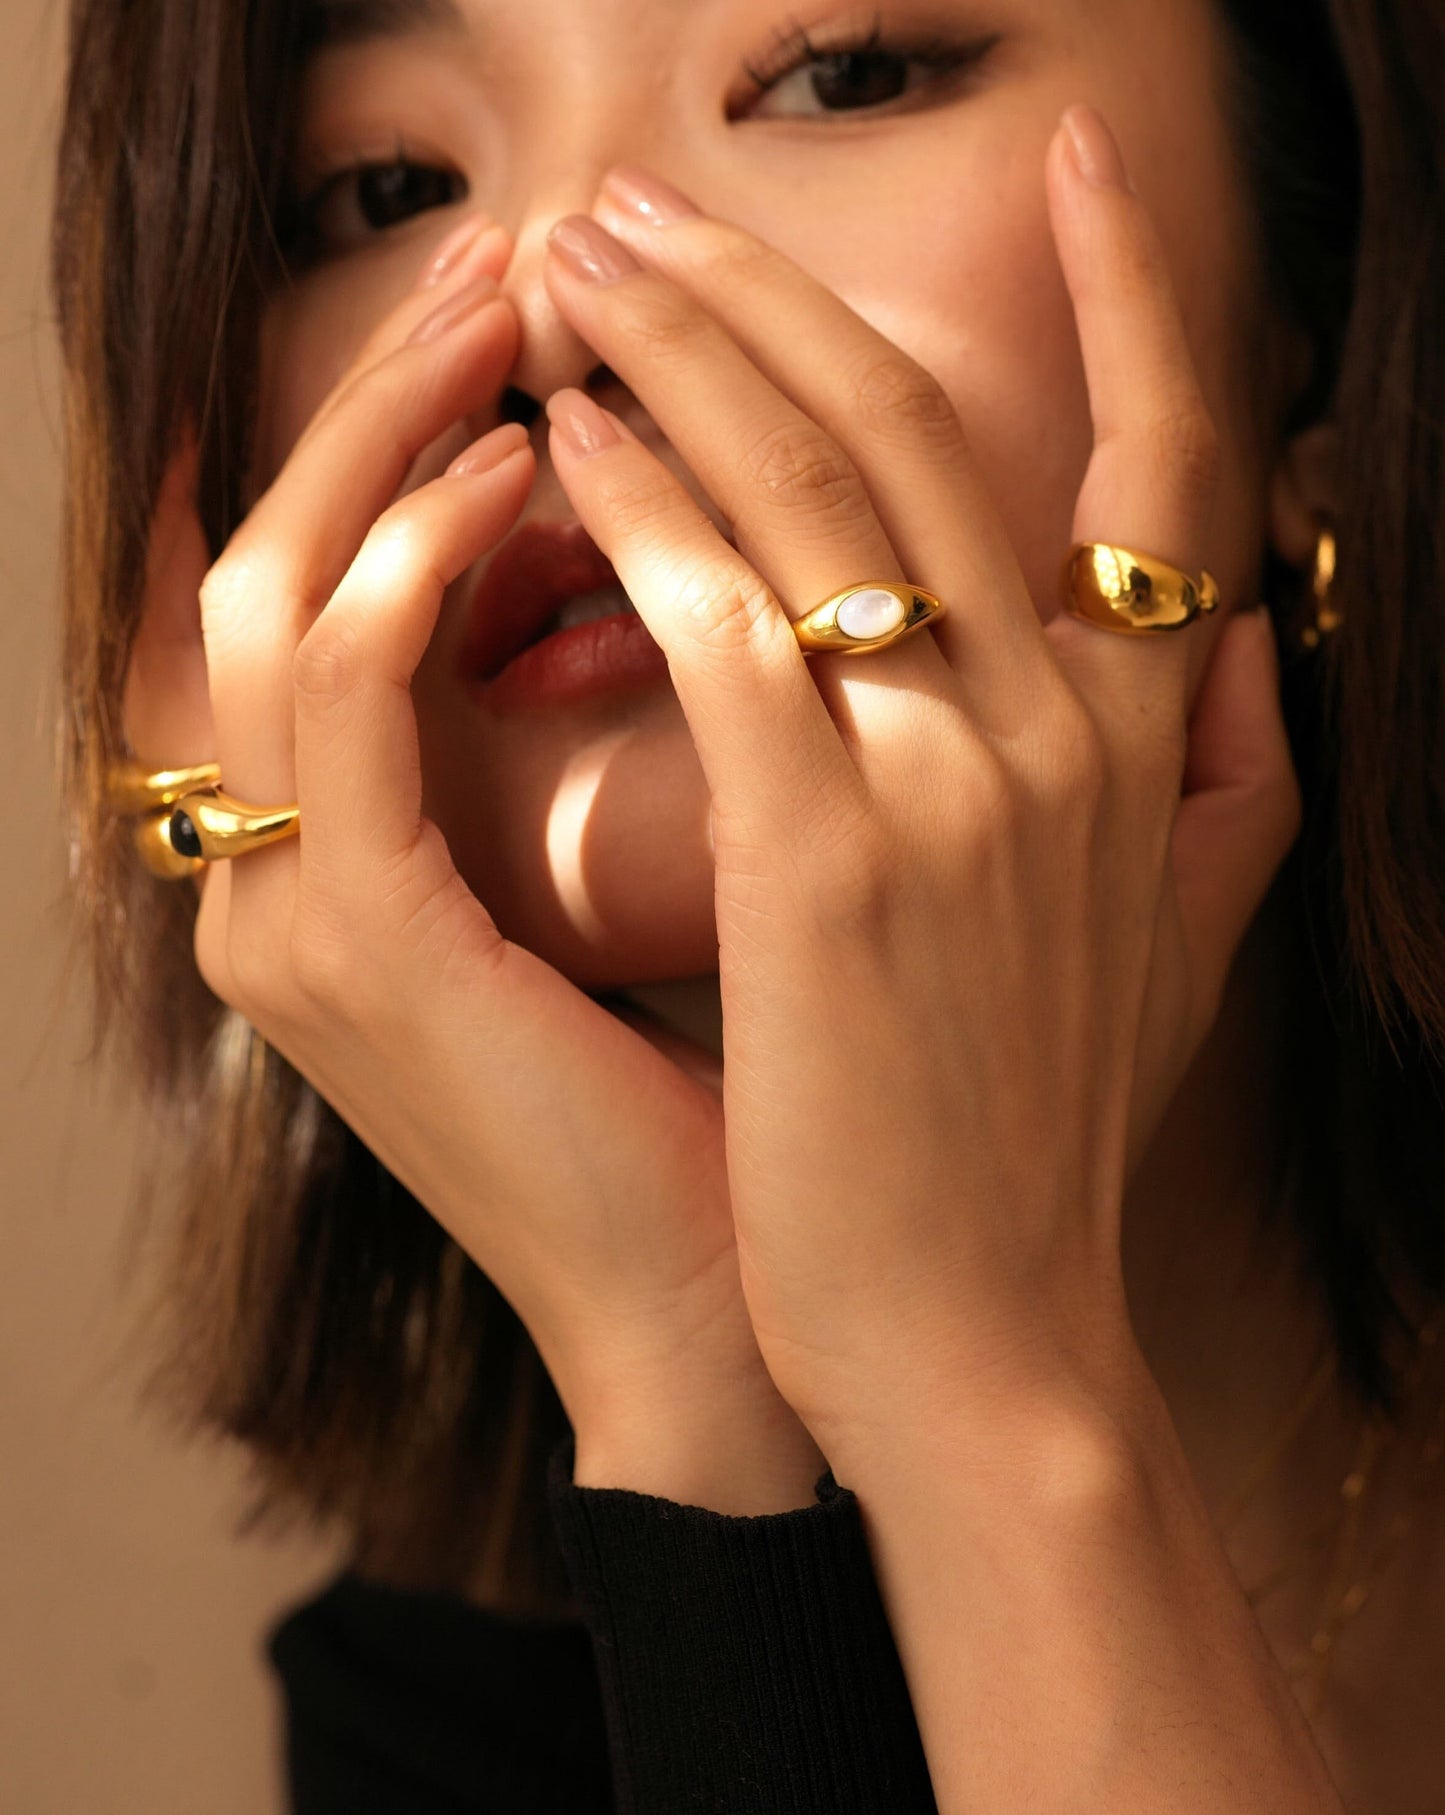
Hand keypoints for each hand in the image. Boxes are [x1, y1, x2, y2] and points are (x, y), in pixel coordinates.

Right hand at [125, 213, 824, 1499]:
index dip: (379, 439)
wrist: (743, 1317)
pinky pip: (338, 688)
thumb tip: (705, 560)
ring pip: (268, 588)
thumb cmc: (739, 1103)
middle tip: (512, 265)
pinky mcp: (360, 943)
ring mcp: (295, 918)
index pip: (307, 599)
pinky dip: (411, 554)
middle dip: (377, 392)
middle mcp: (282, 886)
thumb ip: (617, 745)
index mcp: (349, 875)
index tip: (512, 325)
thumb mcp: (649, 888)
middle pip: (262, 558)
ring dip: (384, 428)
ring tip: (523, 319)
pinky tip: (527, 470)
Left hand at [539, 110, 1301, 1454]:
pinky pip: (728, 627)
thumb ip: (1224, 775)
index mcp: (1146, 738)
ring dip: (686, 353)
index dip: (1137, 292)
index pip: (1168, 463)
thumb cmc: (1043, 1136)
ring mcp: (954, 784)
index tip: (1079, 158)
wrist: (982, 1331)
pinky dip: (646, 515)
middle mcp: (1069, 727)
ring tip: (576, 267)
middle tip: (645, 205)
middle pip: (927, 432)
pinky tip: (568, 443)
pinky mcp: (829, 859)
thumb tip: (1246, 640)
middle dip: (775, 290)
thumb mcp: (1181, 943)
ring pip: (818, 496)